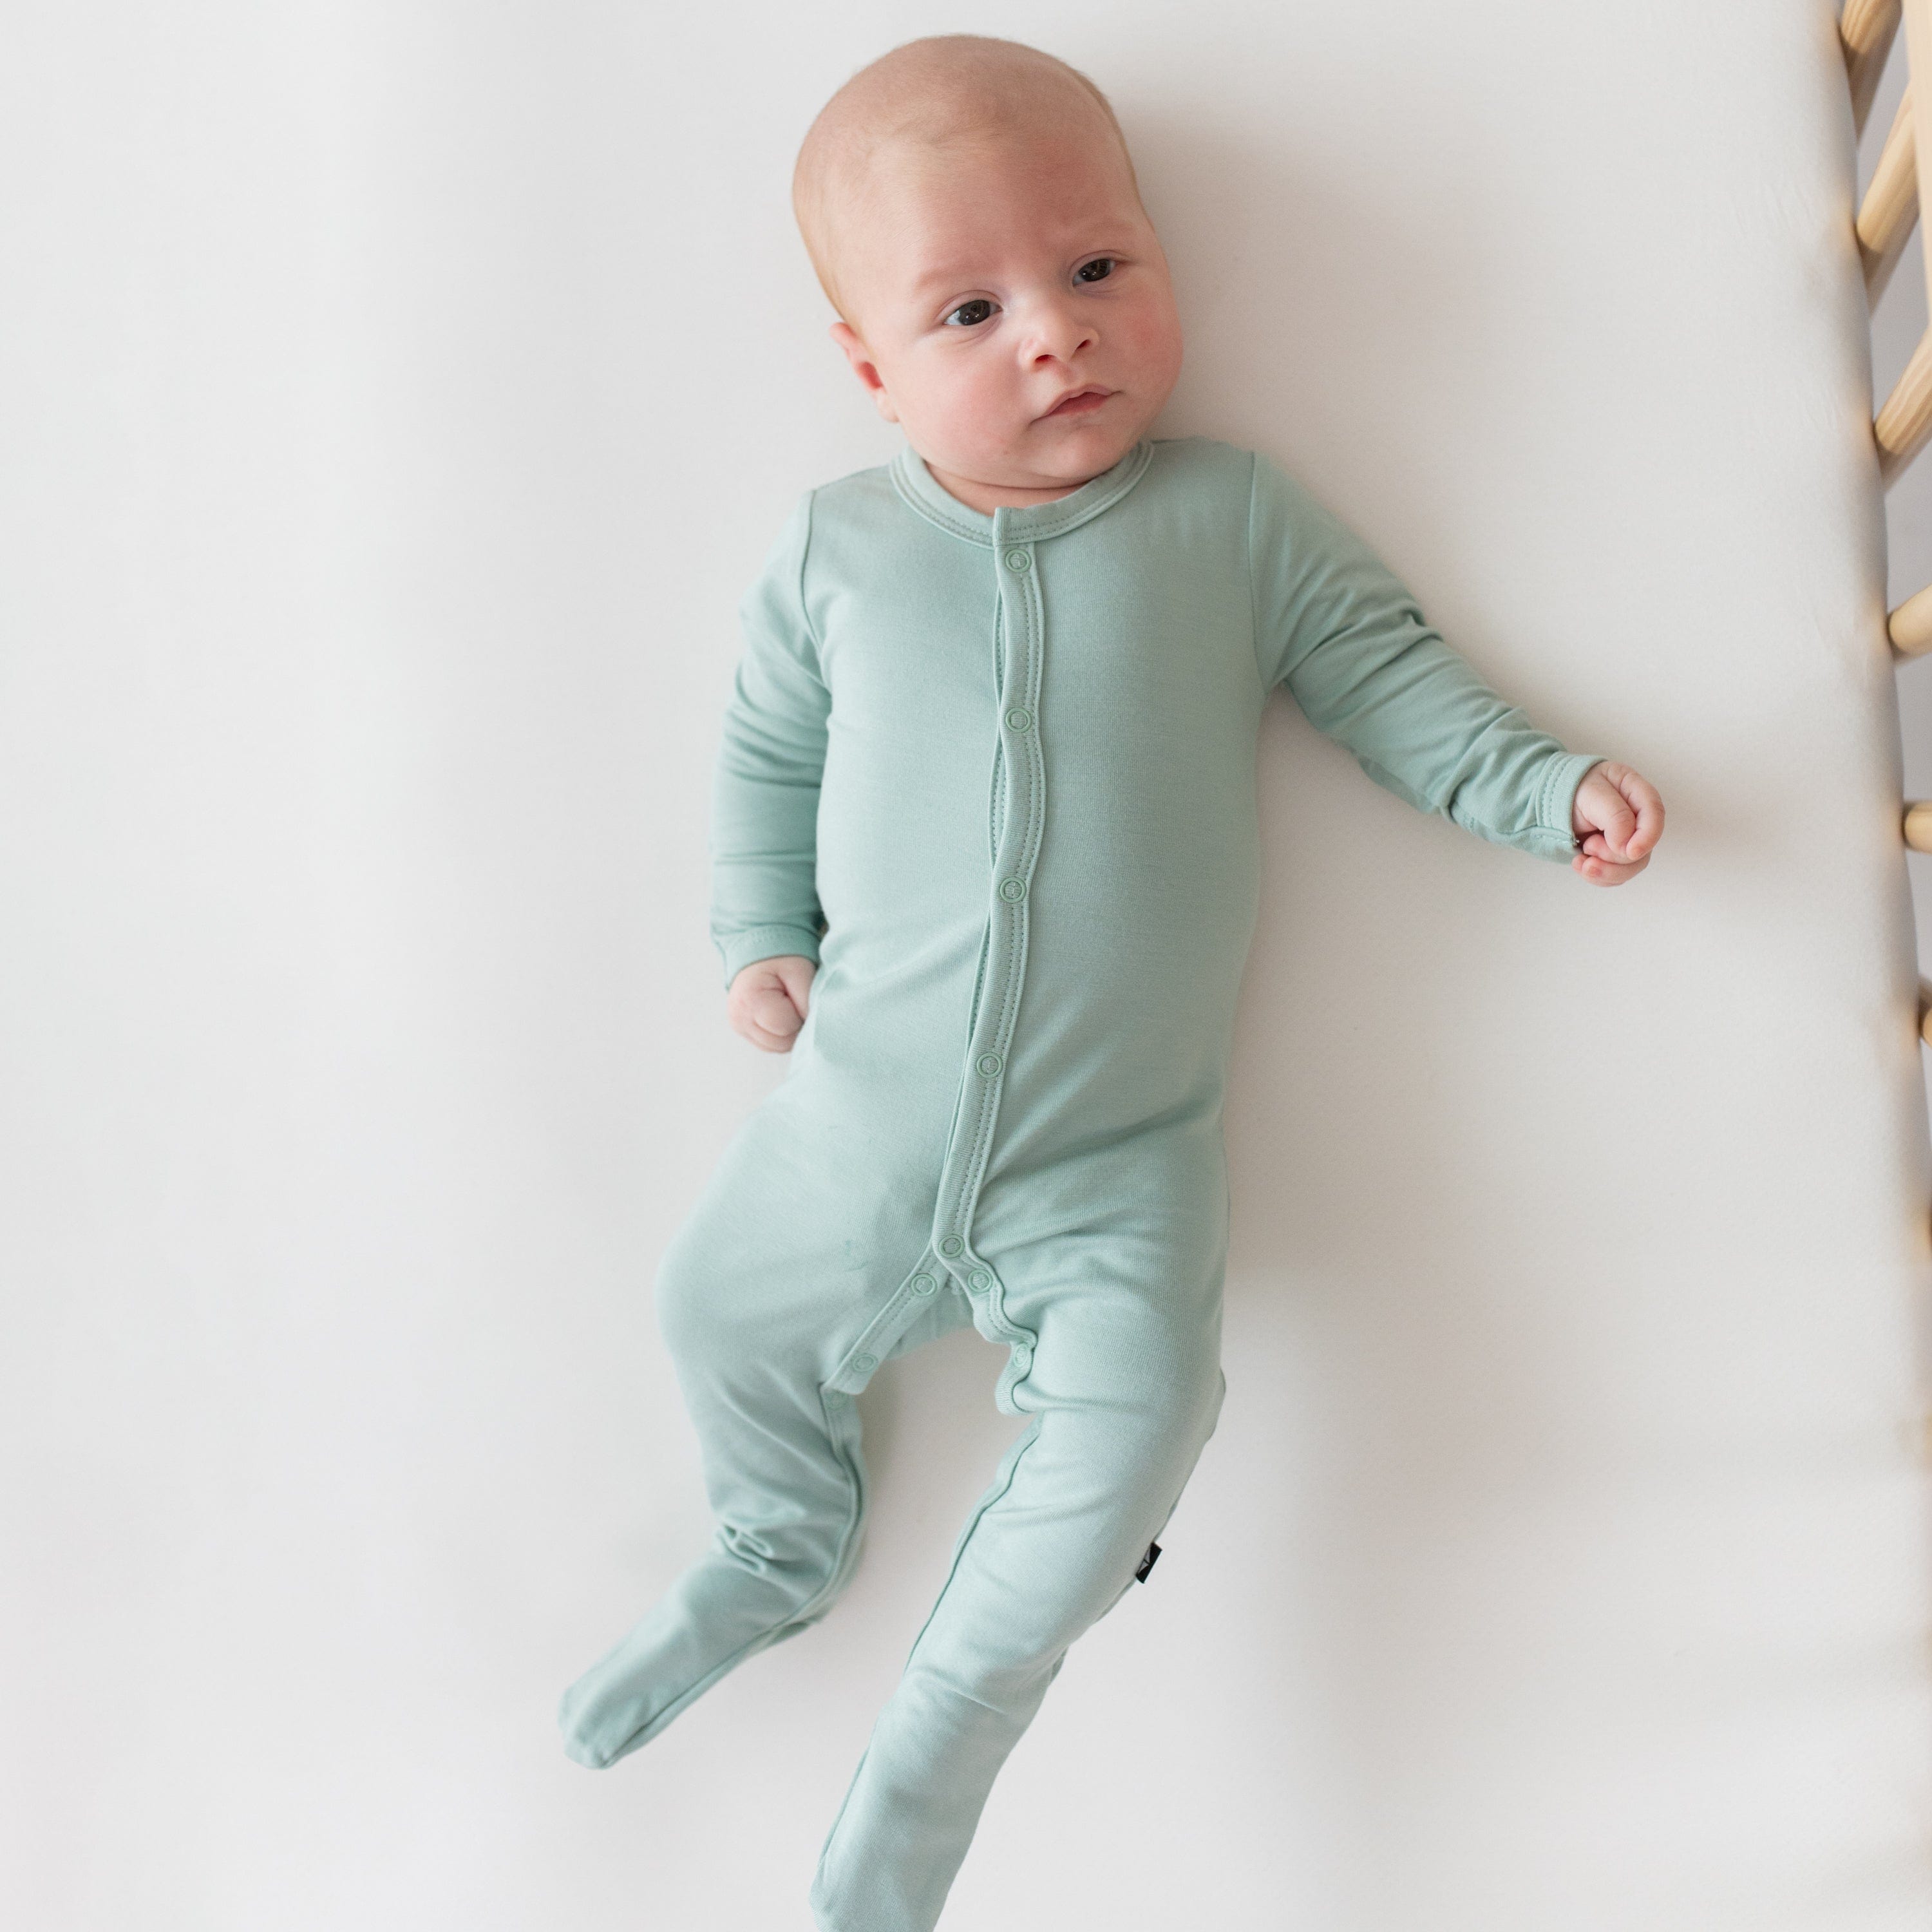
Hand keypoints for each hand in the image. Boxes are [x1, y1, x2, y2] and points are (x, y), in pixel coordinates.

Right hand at [726, 954, 816, 1051]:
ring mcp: (739, 1028)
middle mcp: (739, 1018)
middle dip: (796, 1026)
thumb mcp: (800, 971)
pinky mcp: (744, 1033)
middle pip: (781, 1043)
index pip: (786, 1028)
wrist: (761, 955)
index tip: (799, 996)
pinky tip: (781, 1016)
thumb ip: (808, 999)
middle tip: (795, 1002)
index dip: (800, 1015)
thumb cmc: (781, 961)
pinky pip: (771, 1046)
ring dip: (789, 1032)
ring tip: (787, 1007)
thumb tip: (813, 1026)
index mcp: (750, 1001)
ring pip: (777, 1048)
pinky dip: (781, 1035)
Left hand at [1571, 760, 1663, 885]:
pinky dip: (1598, 875)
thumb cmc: (1572, 790)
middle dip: (1614, 855)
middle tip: (1589, 846)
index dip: (1648, 837)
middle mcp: (1637, 817)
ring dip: (1605, 870)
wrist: (1550, 802)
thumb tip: (1627, 847)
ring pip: (1631, 866)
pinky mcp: (1614, 855)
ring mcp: (1627, 838)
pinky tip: (1580, 863)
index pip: (1655, 814)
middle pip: (1644, 848)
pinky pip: (1616, 875)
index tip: (1630, 852)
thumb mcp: (1593, 795)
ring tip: (1581, 859)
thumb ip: (1615, 817)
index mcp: (1637, 792)